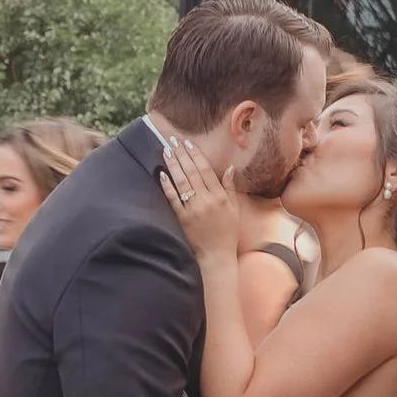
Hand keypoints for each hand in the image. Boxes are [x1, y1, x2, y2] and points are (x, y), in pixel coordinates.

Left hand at [158, 134, 239, 264]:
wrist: (217, 256)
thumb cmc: (227, 233)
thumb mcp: (235, 209)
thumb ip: (230, 188)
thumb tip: (230, 168)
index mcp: (220, 196)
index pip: (205, 170)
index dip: (195, 154)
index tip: (187, 143)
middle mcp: (206, 200)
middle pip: (191, 172)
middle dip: (181, 154)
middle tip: (172, 140)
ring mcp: (193, 209)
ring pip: (181, 182)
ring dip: (173, 165)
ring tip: (166, 151)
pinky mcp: (182, 219)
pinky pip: (173, 199)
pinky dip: (167, 186)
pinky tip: (162, 174)